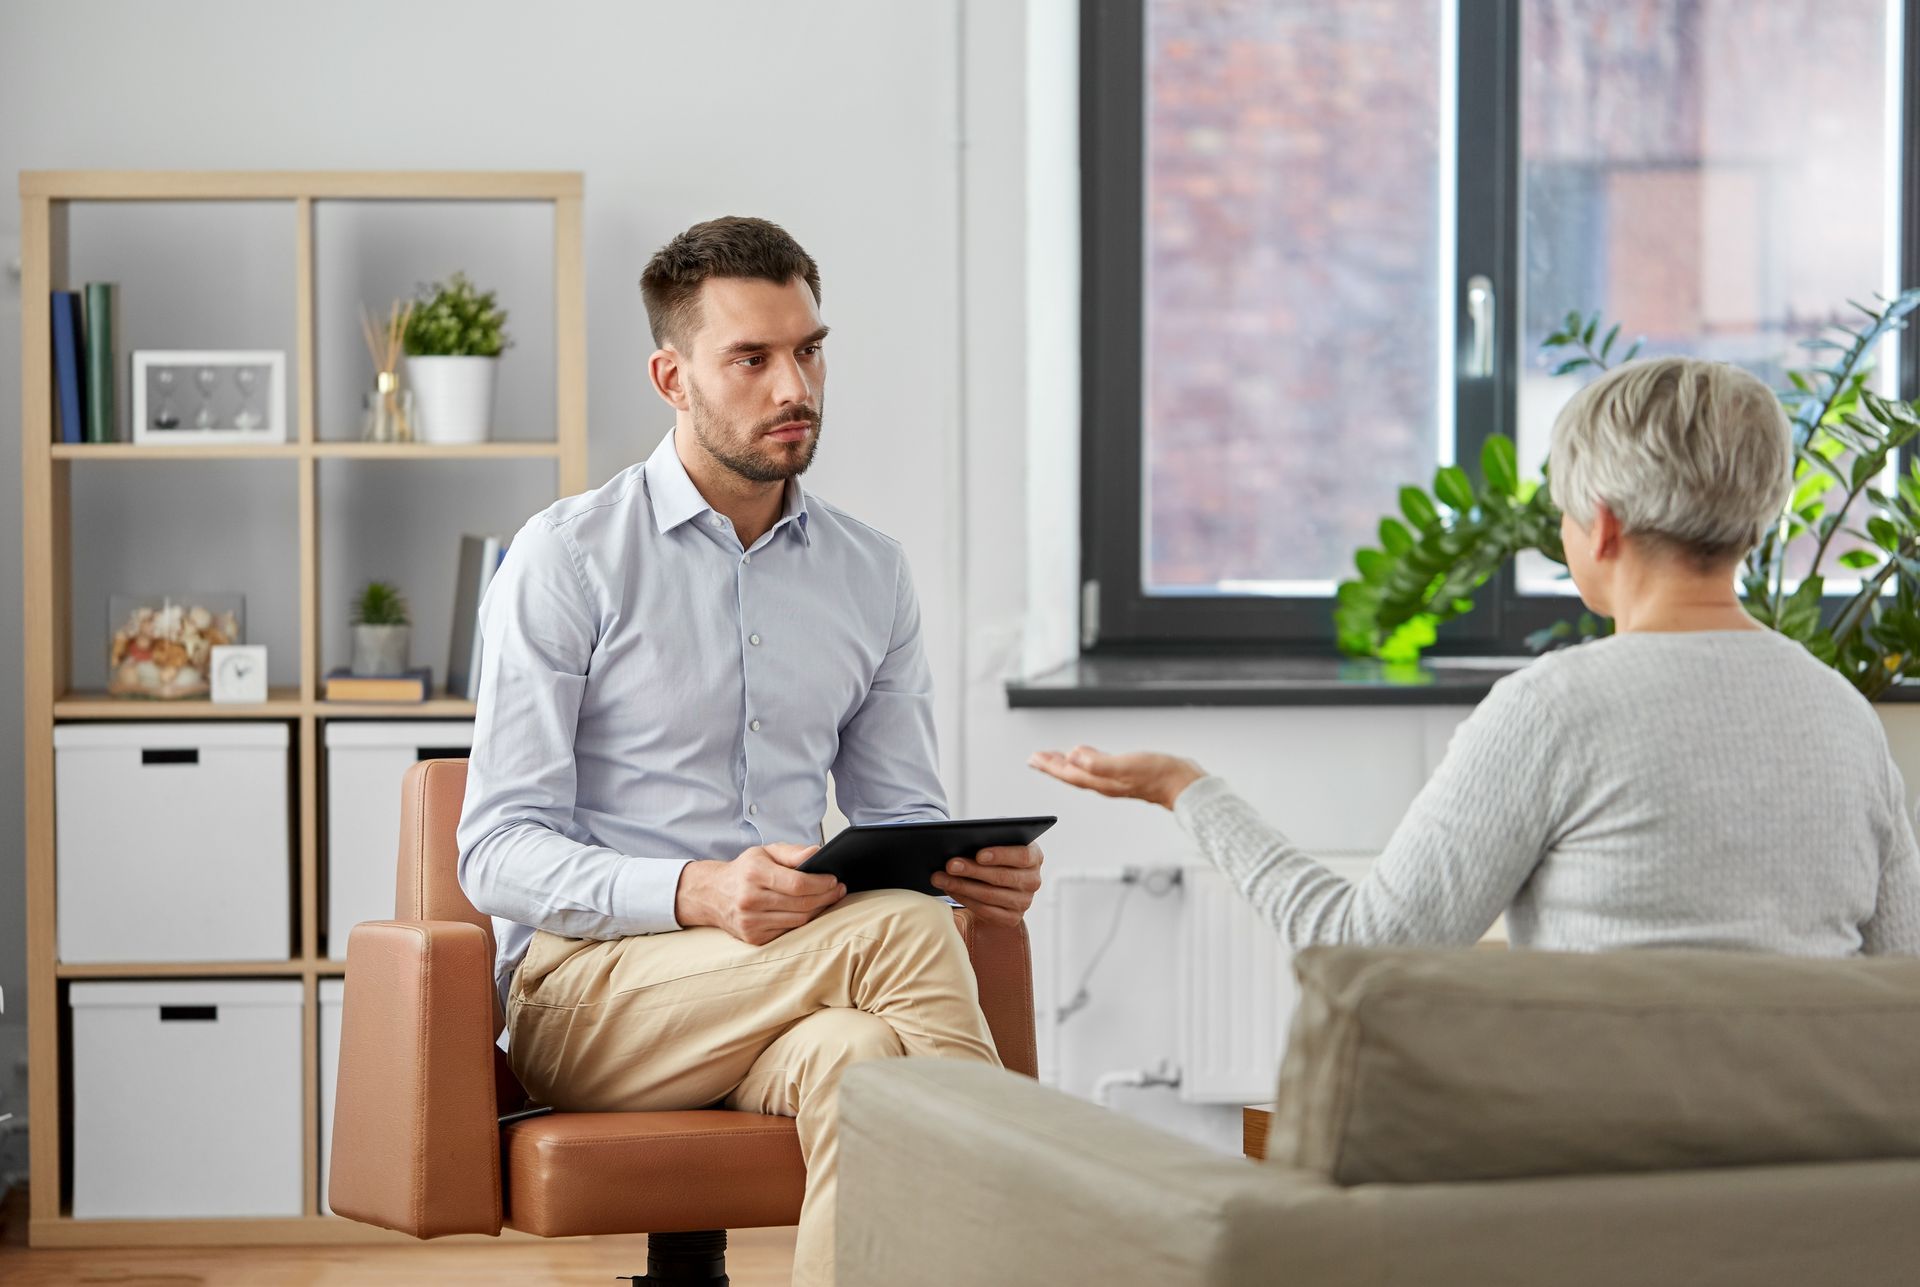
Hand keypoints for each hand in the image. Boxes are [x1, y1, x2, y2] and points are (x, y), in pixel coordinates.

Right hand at [675, 843, 845, 945]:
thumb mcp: (765, 852)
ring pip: (798, 920)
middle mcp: (750, 899)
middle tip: (839, 889)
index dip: (821, 884)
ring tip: (828, 899)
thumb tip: (817, 853)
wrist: (713, 894)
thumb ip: (793, 852)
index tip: (834, 880)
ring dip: (818, 910)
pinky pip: (788, 931)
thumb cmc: (744, 871)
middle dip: (826, 897)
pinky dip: (802, 921)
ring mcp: (750, 921)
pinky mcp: (753, 937)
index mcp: (754, 874)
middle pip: (801, 904)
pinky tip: (810, 911)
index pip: (797, 884)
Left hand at [930, 844, 1043, 926]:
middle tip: (950, 864)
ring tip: (940, 877)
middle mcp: (1033, 881)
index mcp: (1034, 856)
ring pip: (990, 895)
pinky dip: (965, 899)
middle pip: (1002, 877)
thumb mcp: (997, 841)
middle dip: (972, 870)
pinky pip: (985, 911)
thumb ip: (988, 837)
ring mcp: (1024, 902)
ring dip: (962, 886)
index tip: (978, 854)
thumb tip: (964, 838)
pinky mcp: (1012, 918)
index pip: (1022, 856)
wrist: (999, 877)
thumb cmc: (994, 852)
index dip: (1001, 855)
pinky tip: (949, 889)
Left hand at [1027, 745, 1205, 810]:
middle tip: (1035, 758)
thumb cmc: (1159, 775)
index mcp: (1101, 782)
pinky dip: (1087, 761)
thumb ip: (1099, 763)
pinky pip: (1098, 767)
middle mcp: (1105, 783)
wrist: (1184, 785)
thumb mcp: (1127, 766)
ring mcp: (1115, 780)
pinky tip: (1086, 755)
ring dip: (1067, 764)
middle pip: (1072, 775)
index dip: (1050, 766)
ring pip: (1083, 772)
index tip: (1033, 758)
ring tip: (1054, 757)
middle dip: (1053, 766)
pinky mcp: (1126, 774)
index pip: (1069, 774)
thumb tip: (1073, 757)